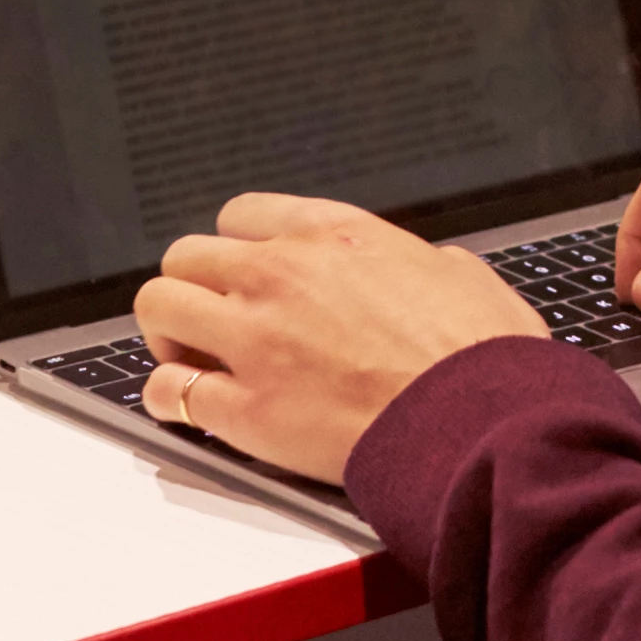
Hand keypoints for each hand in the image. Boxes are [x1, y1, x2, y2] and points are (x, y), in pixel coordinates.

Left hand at [132, 195, 545, 486]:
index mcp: (334, 236)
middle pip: (186, 255)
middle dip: (193, 287)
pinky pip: (170, 391)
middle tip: (210, 320)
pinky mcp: (246, 410)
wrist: (477, 426)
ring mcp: (257, 341)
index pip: (242, 215)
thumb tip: (425, 272)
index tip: (243, 273)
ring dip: (168, 332)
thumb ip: (420, 264)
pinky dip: (168, 398)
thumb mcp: (460, 276)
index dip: (237, 248)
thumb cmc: (481, 359)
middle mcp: (283, 275)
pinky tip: (182, 408)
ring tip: (189, 357)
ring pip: (159, 306)